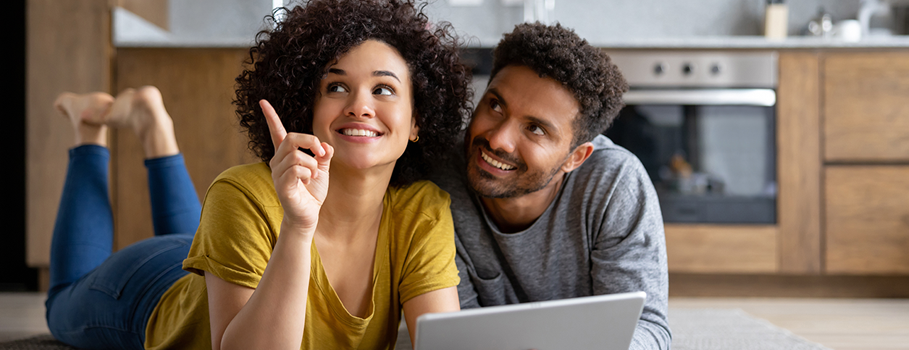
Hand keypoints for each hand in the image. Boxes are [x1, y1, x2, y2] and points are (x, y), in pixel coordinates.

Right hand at [261, 99, 333, 233]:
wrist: (308, 215)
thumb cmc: (312, 192)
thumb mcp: (322, 169)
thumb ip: (323, 155)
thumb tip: (325, 145)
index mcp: (286, 156)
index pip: (276, 132)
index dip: (270, 117)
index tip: (262, 102)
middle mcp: (278, 162)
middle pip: (291, 138)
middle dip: (310, 142)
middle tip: (322, 154)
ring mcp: (278, 174)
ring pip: (296, 155)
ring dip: (312, 164)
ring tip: (315, 175)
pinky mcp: (282, 185)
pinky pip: (295, 169)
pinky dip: (308, 173)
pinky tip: (310, 181)